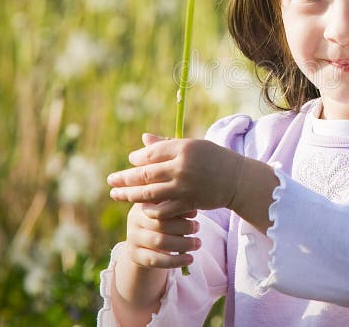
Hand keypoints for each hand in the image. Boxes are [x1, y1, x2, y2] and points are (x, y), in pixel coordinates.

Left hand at [107, 133, 244, 217]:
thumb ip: (167, 144)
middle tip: (110, 181)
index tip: (130, 161)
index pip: (151, 153)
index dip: (137, 158)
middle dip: (124, 178)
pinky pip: (163, 209)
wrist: (238, 179)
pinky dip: (150, 209)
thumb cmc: (214, 158)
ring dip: (129, 195)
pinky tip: (141, 208)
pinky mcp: (188, 203)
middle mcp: (182, 166)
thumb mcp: (193, 145)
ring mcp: (184, 186)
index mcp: (183, 147)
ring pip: (149, 193)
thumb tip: (144, 139)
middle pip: (145, 173)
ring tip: (116, 195)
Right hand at [124, 203, 199, 268]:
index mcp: (143, 204)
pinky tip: (190, 259)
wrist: (145, 244)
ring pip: (159, 242)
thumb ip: (177, 208)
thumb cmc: (163, 221)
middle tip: (197, 228)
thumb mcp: (167, 212)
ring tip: (197, 243)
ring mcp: (132, 238)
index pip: (161, 206)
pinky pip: (155, 260)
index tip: (195, 214)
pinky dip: (175, 261)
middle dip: (183, 227)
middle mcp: (134, 220)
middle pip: (160, 224)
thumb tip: (194, 210)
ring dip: (182, 244)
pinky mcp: (135, 255)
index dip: (179, 211)